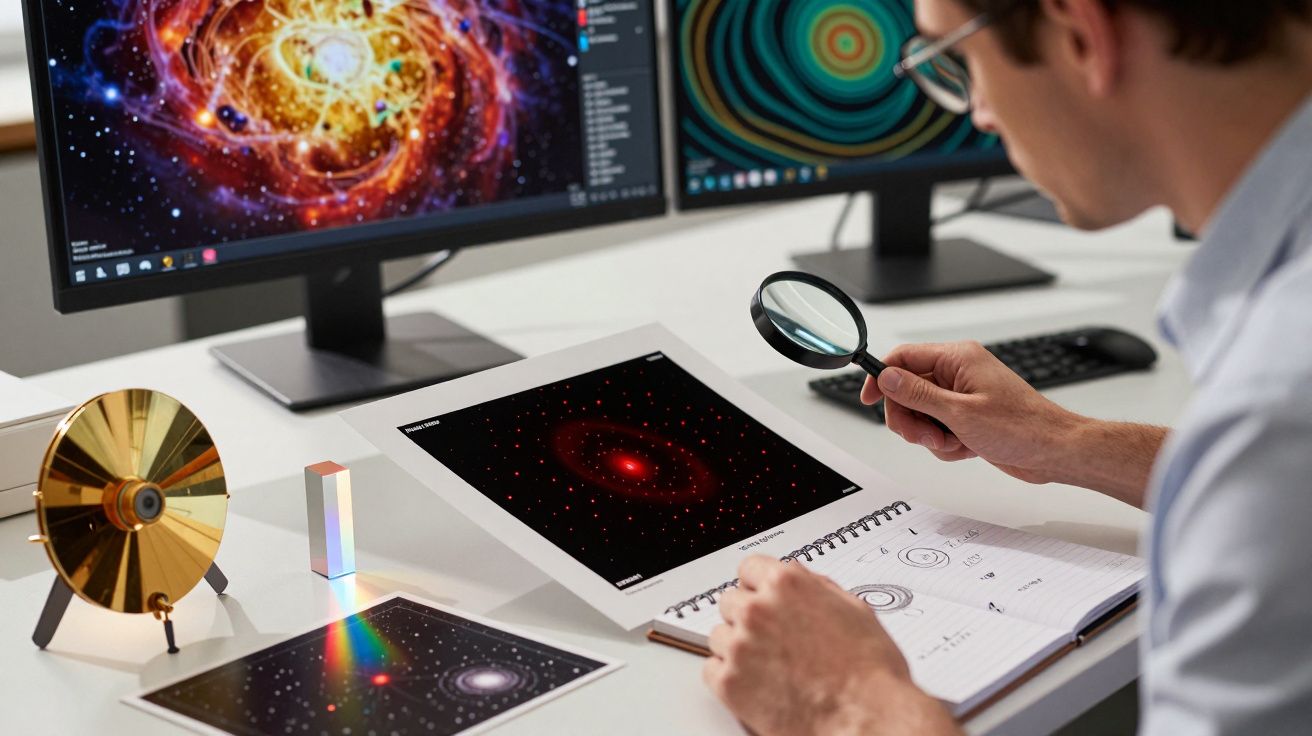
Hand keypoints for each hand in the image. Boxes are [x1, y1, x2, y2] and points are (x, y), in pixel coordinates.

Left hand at [703, 556, 958, 735]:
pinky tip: (756, 683)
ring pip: (718, 636)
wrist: (866, 718)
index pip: (749, 568)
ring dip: (737, 647)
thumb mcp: (853, 609)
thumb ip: (816, 587)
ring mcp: (740, 646)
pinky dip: (729, 678)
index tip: (761, 598)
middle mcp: (757, 610)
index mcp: (787, 585)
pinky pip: (711, 670)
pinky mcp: (729, 683)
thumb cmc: (870, 672)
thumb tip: (801, 579)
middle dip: (747, 617)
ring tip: (769, 666)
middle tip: (770, 639)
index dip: (758, 586)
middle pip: (730, 601)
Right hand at [861, 342, 1080, 483]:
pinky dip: (945, 443)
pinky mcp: (968, 416)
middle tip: (923, 436)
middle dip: (910, 418)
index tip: (868, 399)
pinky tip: (965, 447)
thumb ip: (918, 394)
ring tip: (952, 443)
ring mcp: (962, 395)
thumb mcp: (960, 413)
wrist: (1054, 451)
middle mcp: (958, 372)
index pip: (903, 357)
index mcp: (957, 358)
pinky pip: (938, 427)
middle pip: (907, 390)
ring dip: (929, 434)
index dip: (881, 378)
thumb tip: (887, 377)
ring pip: (921, 413)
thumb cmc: (1022, 427)